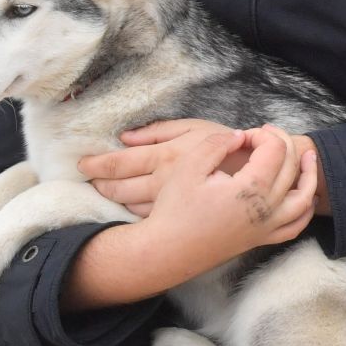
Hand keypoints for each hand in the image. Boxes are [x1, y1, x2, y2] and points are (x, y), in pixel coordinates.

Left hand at [83, 118, 245, 216]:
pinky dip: (133, 214)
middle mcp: (165, 182)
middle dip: (100, 185)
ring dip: (113, 201)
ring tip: (102, 194)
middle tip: (88, 181)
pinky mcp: (181, 217)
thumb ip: (160, 130)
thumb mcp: (197, 128)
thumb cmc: (231, 146)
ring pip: (131, 206)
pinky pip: (149, 218)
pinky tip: (127, 210)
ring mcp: (172, 203)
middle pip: (119, 188)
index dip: (97, 165)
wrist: (264, 174)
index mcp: (166, 156)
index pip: (120, 163)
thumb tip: (126, 137)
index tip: (82, 166)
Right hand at [136, 126, 318, 274]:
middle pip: (291, 167)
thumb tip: (240, 136)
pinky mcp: (261, 240)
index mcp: (251, 189)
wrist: (166, 251)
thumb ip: (217, 144)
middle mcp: (266, 210)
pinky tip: (305, 198)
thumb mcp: (189, 167)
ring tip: (308, 158)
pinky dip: (305, 211)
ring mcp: (267, 228)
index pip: (274, 149)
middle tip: (264, 134)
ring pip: (303, 199)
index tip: (241, 137)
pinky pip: (295, 227)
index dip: (261, 134)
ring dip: (309, 176)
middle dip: (281, 144)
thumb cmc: (175, 209)